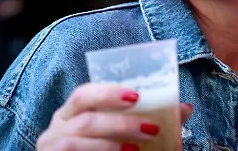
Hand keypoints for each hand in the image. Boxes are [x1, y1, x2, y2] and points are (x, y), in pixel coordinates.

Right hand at [36, 83, 191, 150]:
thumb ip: (146, 118)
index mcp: (71, 112)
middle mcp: (57, 129)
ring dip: (108, 146)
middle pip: (86, 121)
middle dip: (120, 124)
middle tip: (151, 130)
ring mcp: (52, 150)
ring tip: (136, 150)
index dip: (109, 93)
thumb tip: (185, 109)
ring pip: (74, 145)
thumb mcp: (119, 130)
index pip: (83, 94)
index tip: (136, 96)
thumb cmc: (100, 145)